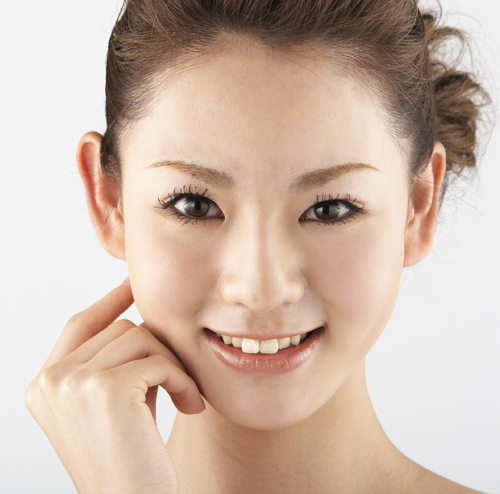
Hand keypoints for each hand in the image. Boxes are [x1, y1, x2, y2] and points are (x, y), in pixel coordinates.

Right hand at [24, 279, 204, 493]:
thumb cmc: (132, 456)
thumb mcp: (114, 402)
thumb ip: (114, 360)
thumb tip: (135, 313)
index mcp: (44, 384)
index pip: (79, 323)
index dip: (109, 300)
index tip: (133, 283)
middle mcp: (50, 381)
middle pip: (120, 327)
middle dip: (157, 349)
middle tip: (178, 381)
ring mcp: (72, 384)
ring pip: (141, 337)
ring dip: (172, 364)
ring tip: (185, 396)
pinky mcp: (106, 389)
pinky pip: (158, 360)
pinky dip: (181, 378)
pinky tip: (189, 405)